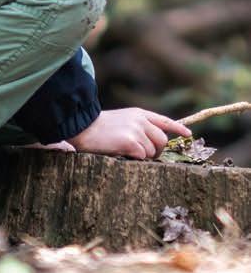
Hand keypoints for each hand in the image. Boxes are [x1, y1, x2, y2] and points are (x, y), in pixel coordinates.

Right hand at [70, 107, 192, 159]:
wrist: (83, 127)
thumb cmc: (101, 128)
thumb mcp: (123, 120)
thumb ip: (140, 127)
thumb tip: (155, 143)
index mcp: (139, 113)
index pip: (164, 121)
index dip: (178, 128)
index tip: (188, 134)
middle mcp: (140, 120)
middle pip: (161, 140)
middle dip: (155, 150)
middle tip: (140, 153)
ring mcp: (136, 130)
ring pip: (152, 151)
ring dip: (142, 156)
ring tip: (125, 150)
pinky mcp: (130, 142)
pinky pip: (142, 157)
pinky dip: (134, 159)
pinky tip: (121, 152)